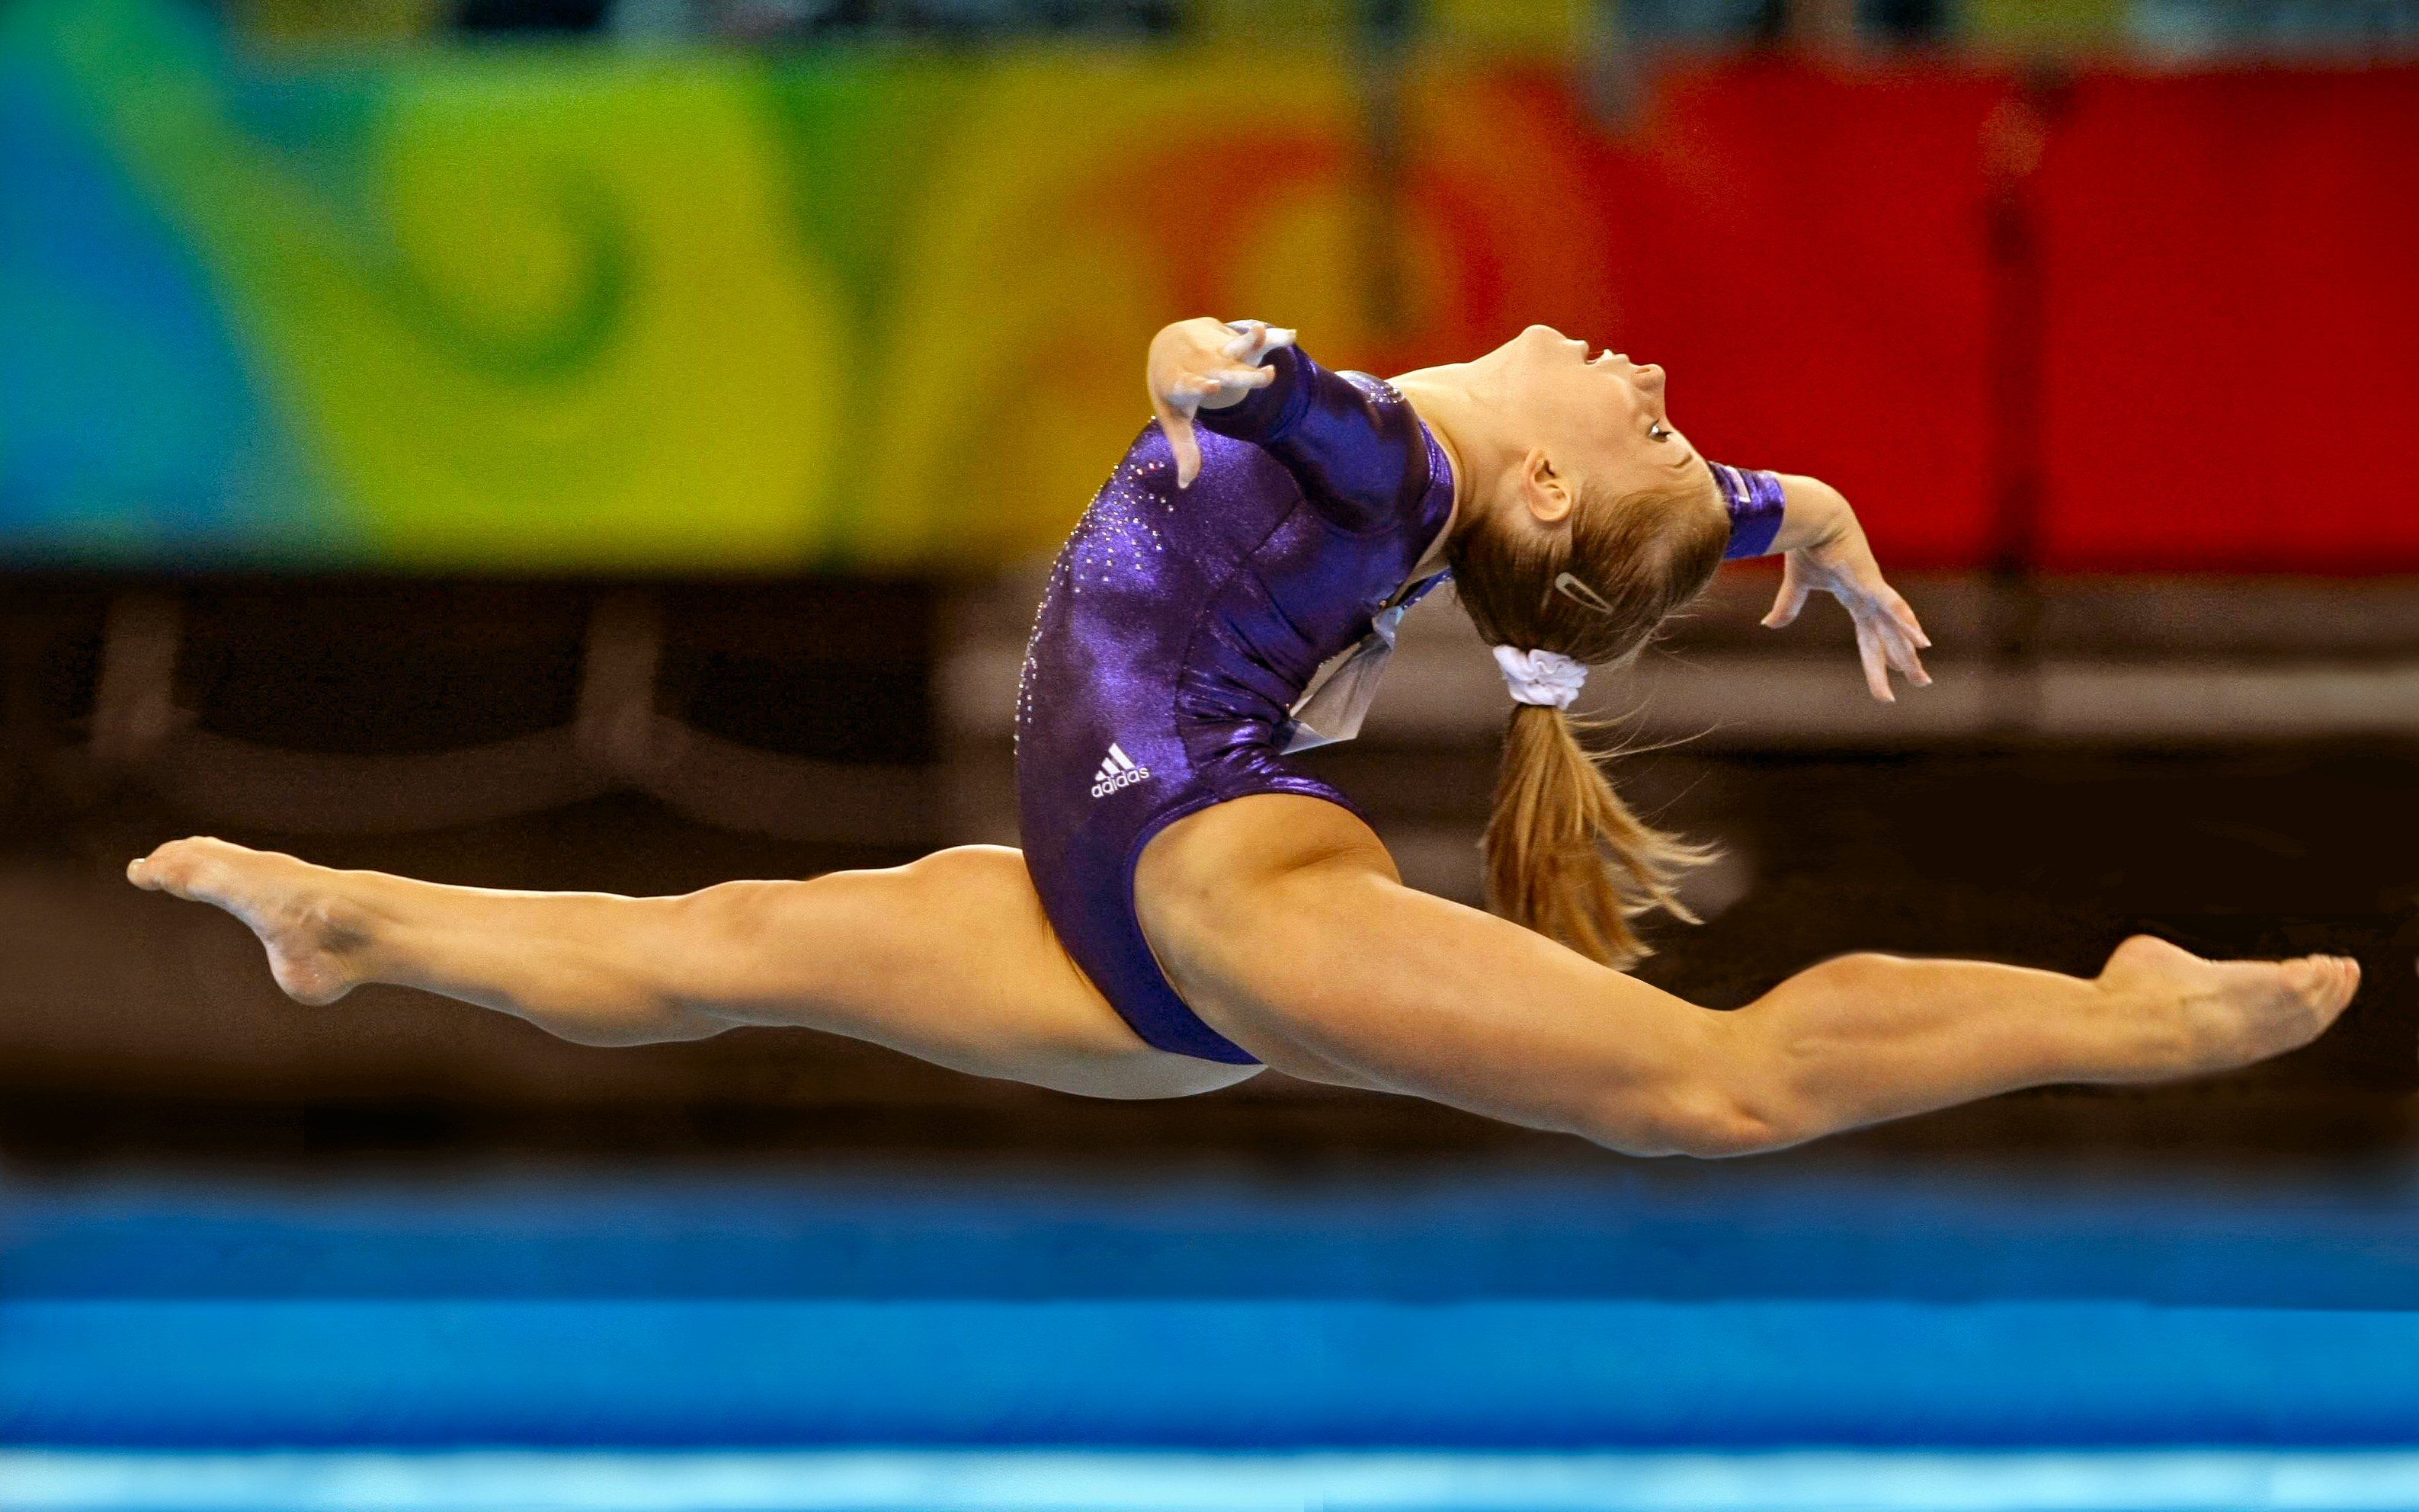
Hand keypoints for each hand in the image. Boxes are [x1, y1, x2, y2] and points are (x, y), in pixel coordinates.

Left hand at [1148, 318, 1293, 487]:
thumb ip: (1185, 448)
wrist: (1168, 344)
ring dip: (1251, 341)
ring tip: (1262, 333)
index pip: (1189, 385)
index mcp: (1180, 382)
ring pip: (1236, 347)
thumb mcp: (1174, 418)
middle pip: (1223, 370)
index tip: (1212, 387)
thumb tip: (1185, 485)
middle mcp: (1199, 364)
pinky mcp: (1232, 340)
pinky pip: (1253, 340)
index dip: (1199, 386)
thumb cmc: (1172, 390)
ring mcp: (1216, 350)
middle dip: (1245, 374)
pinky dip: (1273, 338)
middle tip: (1269, 377)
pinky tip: (1293, 335)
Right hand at [1761, 506, 1931, 701]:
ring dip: (1907, 655)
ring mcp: (1873, 591)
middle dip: (1904, 663)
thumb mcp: (1797, 583)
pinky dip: (1906, 624)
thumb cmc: (1808, 544)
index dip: (1879, 657)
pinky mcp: (1870, 582)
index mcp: (1855, 599)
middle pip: (1887, 639)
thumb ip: (1788, 606)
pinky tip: (1922, 643)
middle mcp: (1869, 599)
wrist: (1814, 517)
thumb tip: (1768, 625)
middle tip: (1923, 682)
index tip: (1892, 674)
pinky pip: (1892, 607)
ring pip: (1894, 631)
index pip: (1869, 636)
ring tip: (1922, 678)